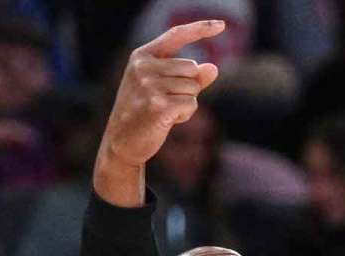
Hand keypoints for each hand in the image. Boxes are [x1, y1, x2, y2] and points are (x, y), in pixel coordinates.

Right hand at [95, 20, 223, 205]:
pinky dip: (185, 114)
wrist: (121, 142)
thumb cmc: (143, 112)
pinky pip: (191, 104)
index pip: (176, 35)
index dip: (200, 28)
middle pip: (192, 68)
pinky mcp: (158, 105)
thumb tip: (213, 68)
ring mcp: (149, 86)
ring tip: (164, 112)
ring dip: (186, 103)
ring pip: (193, 88)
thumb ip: (188, 77)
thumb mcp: (163, 89)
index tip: (222, 25)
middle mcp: (144, 67)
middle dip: (188, 88)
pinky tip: (167, 121)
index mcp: (142, 56)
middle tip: (166, 102)